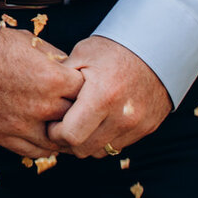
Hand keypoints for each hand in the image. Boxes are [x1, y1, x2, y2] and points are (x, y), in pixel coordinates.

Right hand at [0, 25, 83, 157]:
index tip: (83, 89)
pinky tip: (46, 135)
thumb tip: (74, 72)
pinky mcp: (6, 137)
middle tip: (79, 109)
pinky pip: (37, 151)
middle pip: (78, 119)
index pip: (88, 93)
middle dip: (79, 113)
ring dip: (64, 134)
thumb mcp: (31, 43)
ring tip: (64, 126)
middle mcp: (42, 105)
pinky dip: (45, 145)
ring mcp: (24, 125)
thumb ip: (57, 61)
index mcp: (52, 79)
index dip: (87, 90)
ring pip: (60, 141)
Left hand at [46, 36, 173, 157]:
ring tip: (82, 122)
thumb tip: (41, 98)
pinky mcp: (147, 128)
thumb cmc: (114, 48)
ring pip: (101, 151)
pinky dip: (105, 138)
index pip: (70, 136)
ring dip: (88, 142)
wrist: (156, 46)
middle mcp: (123, 115)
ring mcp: (138, 124)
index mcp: (102, 95)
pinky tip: (100, 121)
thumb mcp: (81, 56)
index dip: (55, 132)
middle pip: (84, 149)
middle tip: (63, 124)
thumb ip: (61, 81)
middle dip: (68, 140)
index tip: (52, 122)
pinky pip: (118, 145)